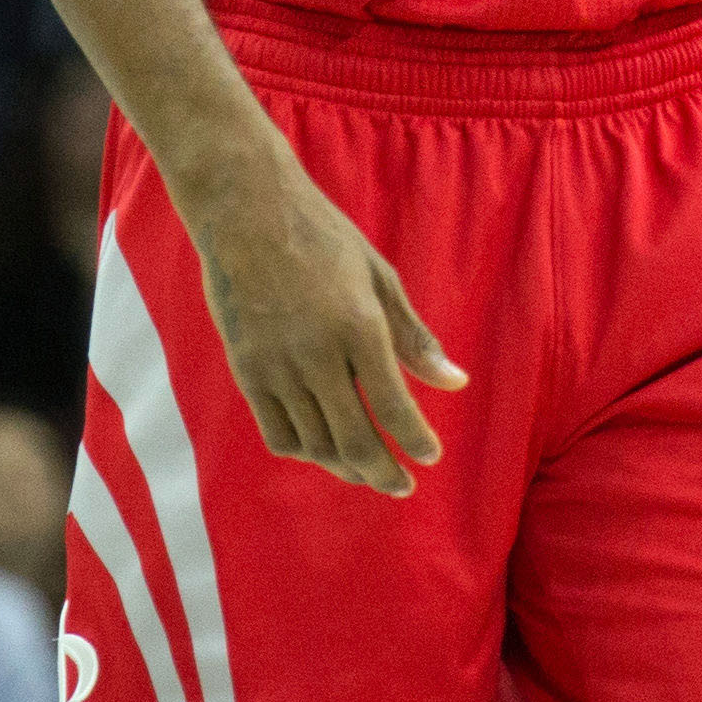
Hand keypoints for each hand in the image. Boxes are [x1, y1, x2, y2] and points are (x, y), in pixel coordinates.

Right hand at [186, 144, 467, 495]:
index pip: (392, 406)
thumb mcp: (379, 279)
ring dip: (346, 466)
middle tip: (404, 485)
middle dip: (383, 471)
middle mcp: (316, 355)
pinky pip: (277, 431)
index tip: (431, 457)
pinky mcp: (245, 371)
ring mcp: (275, 366)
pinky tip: (324, 450)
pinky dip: (304, 450)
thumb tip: (456, 383)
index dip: (414, 440)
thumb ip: (414, 336)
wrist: (247, 216)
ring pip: (314, 443)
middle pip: (354, 439)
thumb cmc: (324, 240)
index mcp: (358, 328)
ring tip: (368, 472)